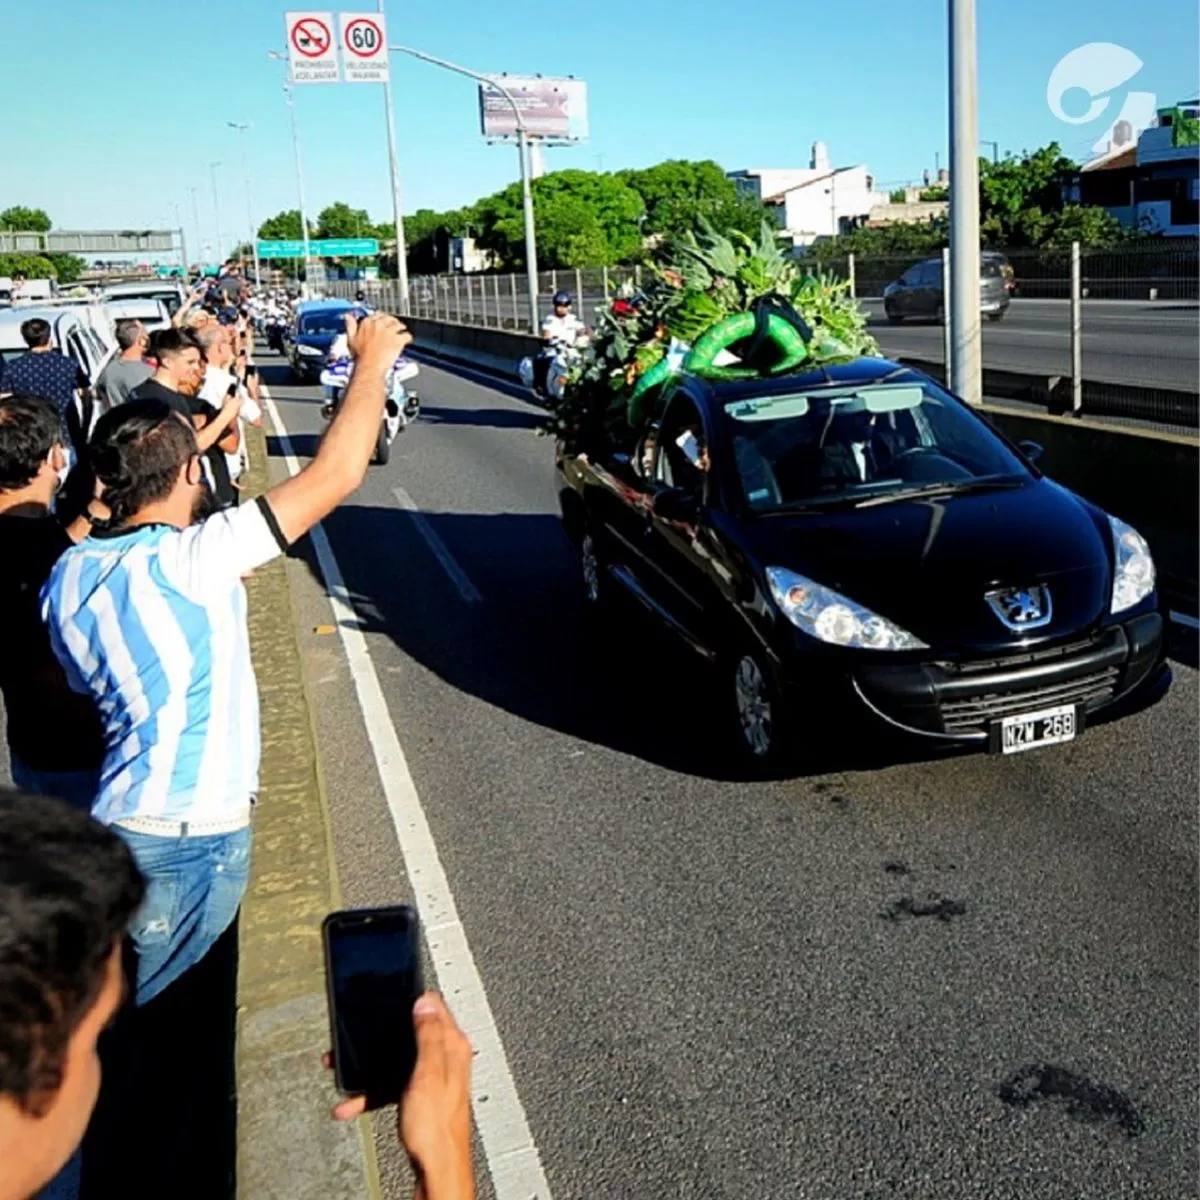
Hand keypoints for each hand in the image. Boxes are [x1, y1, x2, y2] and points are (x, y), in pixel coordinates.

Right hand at [329, 993, 473, 1198]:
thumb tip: (424, 1001)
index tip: (388, 991)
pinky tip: (353, 1100)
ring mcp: (433, 1076)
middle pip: (411, 1029)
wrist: (437, 1170)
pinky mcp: (420, 1094)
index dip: (410, 996)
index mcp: (452, 1046)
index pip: (434, 1005)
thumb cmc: (436, 1129)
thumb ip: (428, 1037)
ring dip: (371, 1061)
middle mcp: (445, 1057)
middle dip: (382, 1030)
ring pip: (397, 1056)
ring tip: (346, 1066)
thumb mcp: (429, 1075)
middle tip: (359, 1030)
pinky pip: (393, 1081)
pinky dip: (373, 1088)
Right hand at [346, 312, 410, 366]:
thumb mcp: (351, 339)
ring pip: (399, 325)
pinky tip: (406, 341)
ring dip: (401, 329)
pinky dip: (408, 338)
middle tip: (394, 328)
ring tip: (401, 333)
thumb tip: (348, 316)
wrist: (369, 367)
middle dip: (392, 323)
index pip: (377, 315)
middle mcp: (379, 324)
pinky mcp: (398, 340)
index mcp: (367, 323)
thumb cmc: (360, 356)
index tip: (383, 324)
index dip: (381, 320)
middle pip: (390, 319)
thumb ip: (350, 326)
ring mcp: (389, 332)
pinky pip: (407, 335)